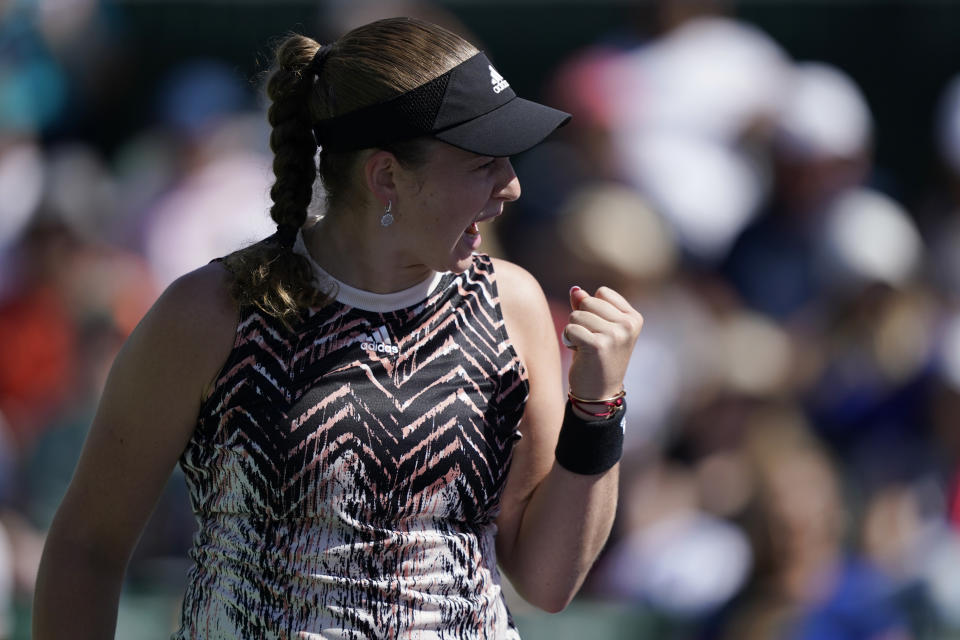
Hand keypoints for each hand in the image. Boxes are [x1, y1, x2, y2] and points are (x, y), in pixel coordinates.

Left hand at [562, 286, 643, 400]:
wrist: (599, 393)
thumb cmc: (596, 357)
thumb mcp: (596, 327)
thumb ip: (587, 306)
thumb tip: (575, 289)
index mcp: (633, 318)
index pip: (602, 292)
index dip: (592, 309)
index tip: (599, 330)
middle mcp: (628, 325)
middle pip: (588, 301)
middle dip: (581, 319)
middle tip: (590, 341)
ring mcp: (615, 335)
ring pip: (576, 315)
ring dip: (574, 331)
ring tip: (585, 348)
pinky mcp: (598, 345)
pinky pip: (570, 328)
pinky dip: (568, 340)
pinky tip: (579, 353)